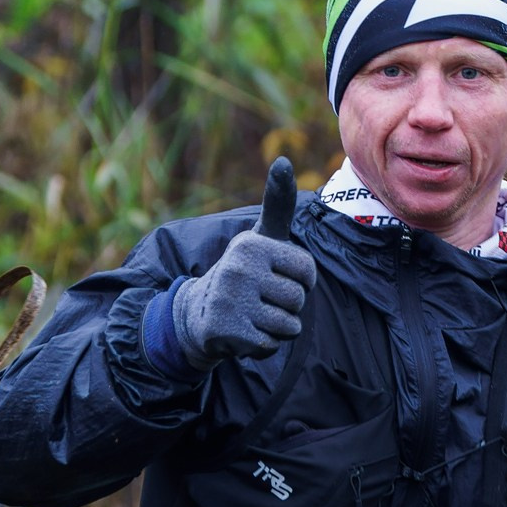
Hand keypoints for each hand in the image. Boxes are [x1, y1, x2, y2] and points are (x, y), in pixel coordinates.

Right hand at [171, 163, 316, 366]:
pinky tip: (244, 331)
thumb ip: (278, 202)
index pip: (307, 271)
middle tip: (261, 299)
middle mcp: (238, 269)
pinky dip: (263, 345)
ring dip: (277, 327)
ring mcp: (230, 300)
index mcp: (252, 245)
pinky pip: (271, 345)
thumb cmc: (244, 270)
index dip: (300, 280)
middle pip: (298, 299)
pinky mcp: (226, 331)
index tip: (276, 276)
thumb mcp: (263, 236)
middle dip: (288, 306)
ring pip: (288, 325)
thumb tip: (283, 161)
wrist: (199, 312)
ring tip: (254, 314)